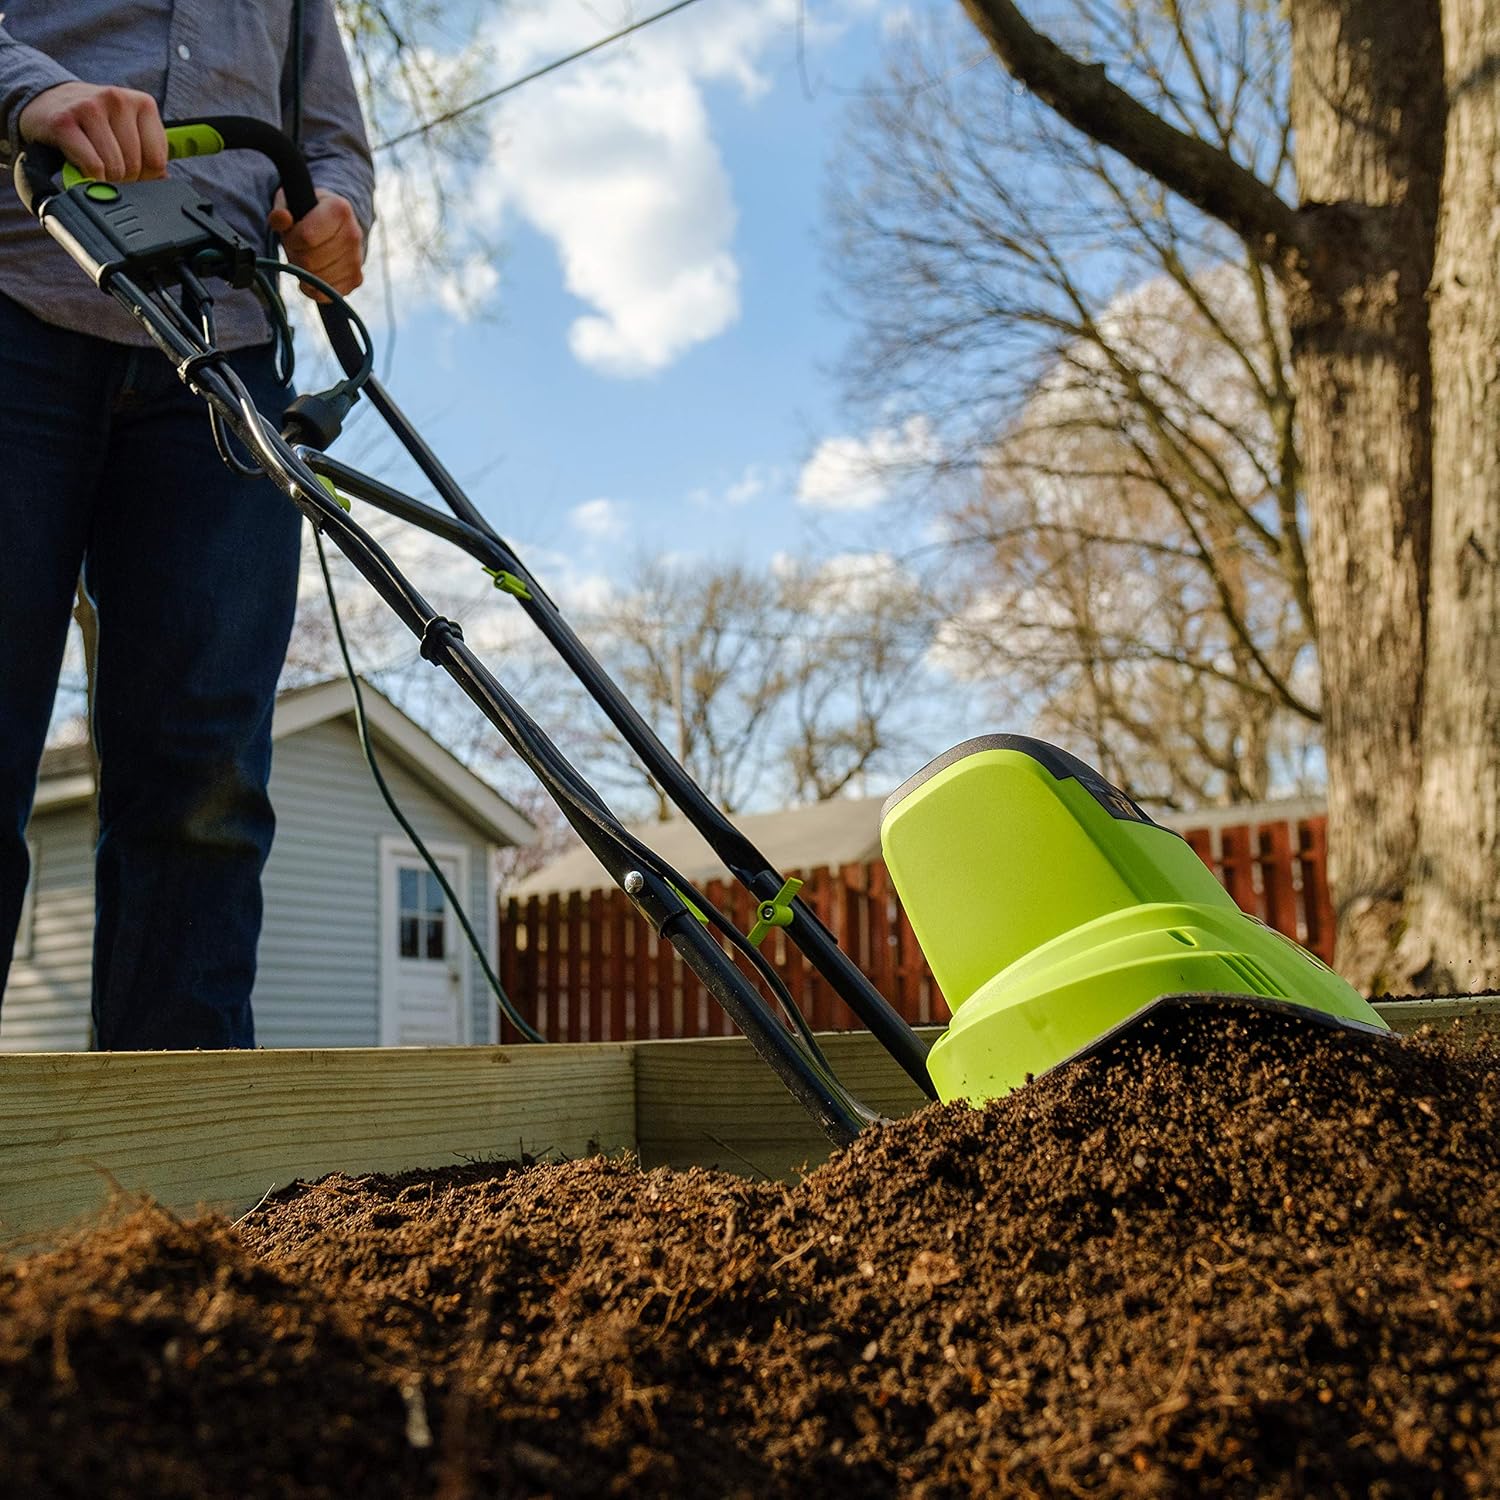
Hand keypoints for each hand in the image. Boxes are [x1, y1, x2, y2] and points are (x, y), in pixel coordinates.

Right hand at [18, 81, 167, 181]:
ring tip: (98, 167)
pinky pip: (92, 166)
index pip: (158, 159)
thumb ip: (149, 150)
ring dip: (107, 178)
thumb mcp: (128, 129)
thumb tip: (164, 181)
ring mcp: (90, 107)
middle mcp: (117, 99)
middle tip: (112, 171)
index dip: (147, 176)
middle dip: (125, 178)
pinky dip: (90, 176)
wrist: (47, 101)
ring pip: (115, 167)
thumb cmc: (94, 123)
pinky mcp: (65, 121)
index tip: (134, 172)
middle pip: (136, 165)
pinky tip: (83, 167)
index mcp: (143, 103)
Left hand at [269, 188, 363, 300]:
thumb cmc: (308, 215)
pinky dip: (313, 288)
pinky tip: (313, 274)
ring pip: (317, 280)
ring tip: (307, 258)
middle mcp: (353, 234)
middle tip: (298, 249)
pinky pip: (326, 294)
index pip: (306, 237)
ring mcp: (357, 259)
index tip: (292, 235)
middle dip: (296, 257)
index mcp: (339, 210)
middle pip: (310, 261)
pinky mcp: (356, 279)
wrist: (336, 226)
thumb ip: (281, 212)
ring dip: (304, 273)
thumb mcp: (291, 205)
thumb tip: (281, 218)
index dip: (291, 240)